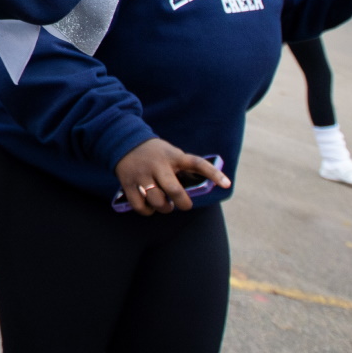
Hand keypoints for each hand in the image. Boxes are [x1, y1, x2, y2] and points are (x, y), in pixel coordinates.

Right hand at [114, 138, 231, 215]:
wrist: (124, 141)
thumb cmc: (155, 152)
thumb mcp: (171, 153)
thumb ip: (182, 168)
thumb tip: (196, 189)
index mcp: (173, 156)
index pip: (197, 163)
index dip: (213, 174)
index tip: (227, 184)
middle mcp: (158, 165)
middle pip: (174, 190)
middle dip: (183, 203)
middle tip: (184, 205)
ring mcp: (142, 174)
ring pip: (157, 201)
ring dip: (165, 208)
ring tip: (165, 205)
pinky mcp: (128, 183)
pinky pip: (140, 206)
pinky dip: (147, 211)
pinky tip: (150, 207)